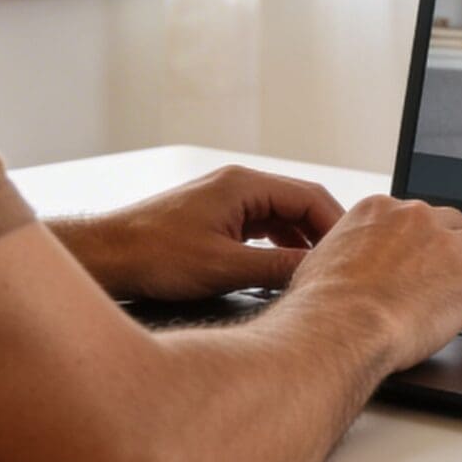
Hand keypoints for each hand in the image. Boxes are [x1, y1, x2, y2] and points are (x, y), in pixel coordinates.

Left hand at [56, 166, 344, 300]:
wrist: (107, 255)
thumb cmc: (153, 254)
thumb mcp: (223, 267)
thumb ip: (275, 269)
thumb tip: (316, 275)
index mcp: (244, 186)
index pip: (310, 197)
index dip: (338, 227)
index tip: (354, 254)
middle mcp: (239, 186)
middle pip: (300, 205)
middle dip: (324, 235)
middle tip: (345, 266)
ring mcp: (227, 201)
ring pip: (282, 218)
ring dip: (302, 243)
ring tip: (320, 273)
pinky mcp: (217, 218)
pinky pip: (262, 228)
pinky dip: (279, 248)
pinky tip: (285, 272)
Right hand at [279, 196, 461, 373]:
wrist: (341, 327)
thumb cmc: (322, 305)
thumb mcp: (321, 261)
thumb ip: (344, 252)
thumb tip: (344, 266)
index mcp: (380, 210)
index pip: (415, 215)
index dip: (425, 239)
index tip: (426, 258)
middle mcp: (417, 219)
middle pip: (454, 223)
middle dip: (457, 247)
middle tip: (456, 272)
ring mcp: (446, 247)